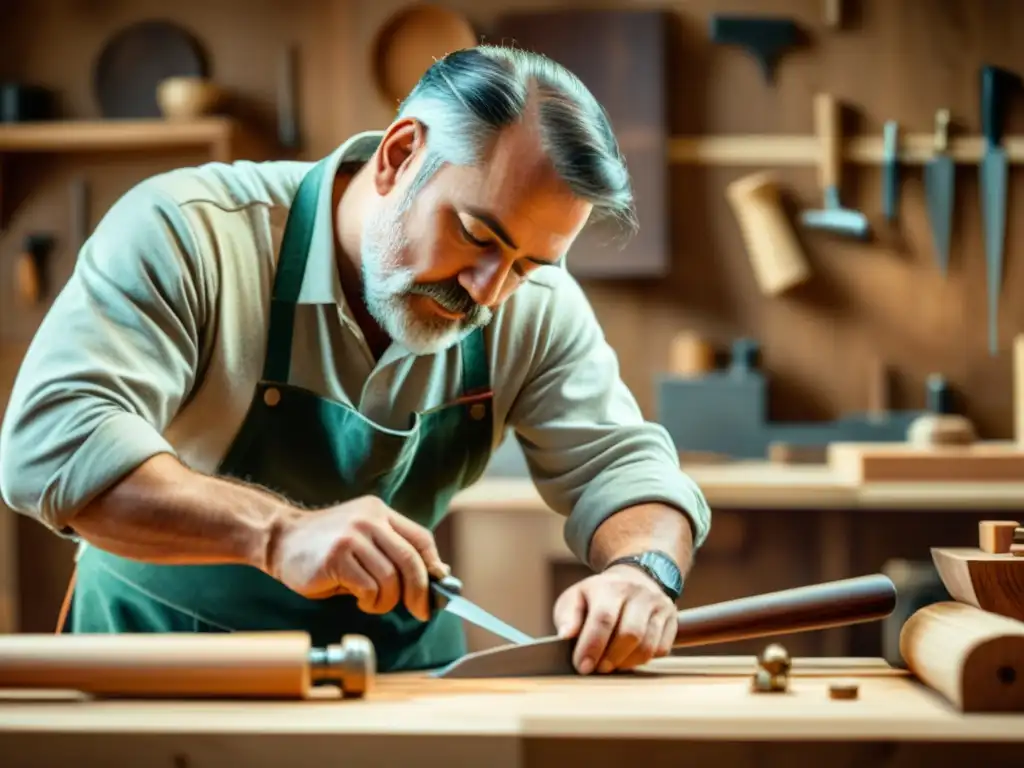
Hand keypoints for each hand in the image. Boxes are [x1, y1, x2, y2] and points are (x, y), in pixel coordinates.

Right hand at [266, 494, 448, 620]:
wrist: (280, 539)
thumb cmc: (327, 547)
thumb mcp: (364, 540)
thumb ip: (394, 552)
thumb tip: (436, 576)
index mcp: (380, 512)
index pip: (421, 539)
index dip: (434, 567)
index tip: (438, 590)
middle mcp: (369, 520)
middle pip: (411, 560)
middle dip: (420, 592)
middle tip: (420, 611)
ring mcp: (352, 537)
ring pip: (391, 579)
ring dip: (386, 601)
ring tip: (372, 602)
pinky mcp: (336, 557)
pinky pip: (369, 588)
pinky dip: (370, 601)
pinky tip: (358, 599)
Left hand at [553, 564, 676, 674]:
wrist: (632, 578)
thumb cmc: (598, 596)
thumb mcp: (575, 598)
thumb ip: (566, 616)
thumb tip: (565, 636)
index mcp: (610, 586)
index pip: (604, 618)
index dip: (592, 646)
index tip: (582, 666)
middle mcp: (638, 592)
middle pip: (630, 634)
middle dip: (611, 658)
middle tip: (598, 669)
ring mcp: (659, 604)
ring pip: (648, 645)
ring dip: (627, 663)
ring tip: (612, 665)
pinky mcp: (672, 618)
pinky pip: (662, 649)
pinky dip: (643, 660)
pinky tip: (628, 657)